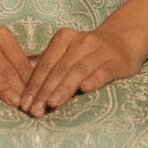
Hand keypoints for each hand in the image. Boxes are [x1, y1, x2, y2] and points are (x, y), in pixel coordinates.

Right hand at [0, 20, 34, 107]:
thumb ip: (14, 66)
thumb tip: (39, 88)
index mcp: (2, 37)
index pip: (20, 62)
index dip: (31, 82)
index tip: (40, 99)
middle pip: (5, 67)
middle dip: (18, 87)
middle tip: (30, 106)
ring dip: (0, 85)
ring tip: (13, 100)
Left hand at [19, 24, 144, 117]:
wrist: (123, 38)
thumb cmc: (89, 52)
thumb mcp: (70, 53)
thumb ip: (54, 67)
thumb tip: (32, 93)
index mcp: (64, 38)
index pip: (46, 63)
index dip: (34, 84)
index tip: (25, 104)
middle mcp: (80, 41)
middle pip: (59, 68)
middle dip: (45, 91)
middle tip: (35, 110)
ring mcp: (99, 50)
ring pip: (78, 70)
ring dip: (64, 88)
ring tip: (52, 103)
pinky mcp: (115, 61)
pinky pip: (103, 71)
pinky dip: (93, 80)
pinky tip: (85, 89)